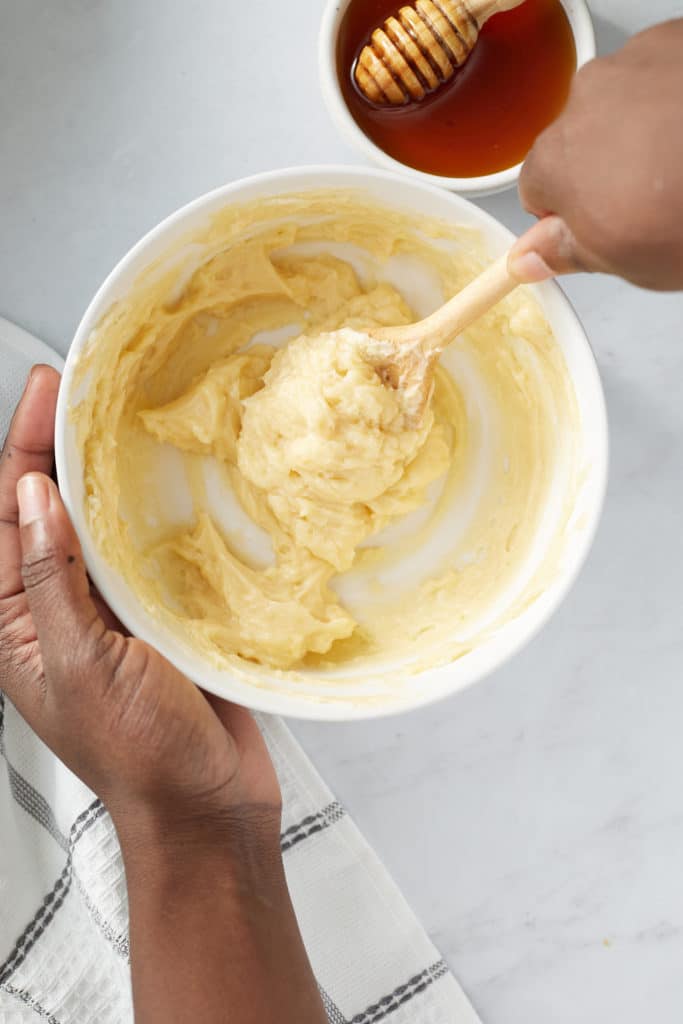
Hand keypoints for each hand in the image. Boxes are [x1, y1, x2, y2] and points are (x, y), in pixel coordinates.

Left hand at [1, 366, 327, 1022]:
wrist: (206, 804)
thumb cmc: (139, 754)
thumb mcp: (81, 663)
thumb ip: (52, 579)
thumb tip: (35, 499)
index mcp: (20, 623)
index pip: (8, 517)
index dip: (25, 449)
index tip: (48, 393)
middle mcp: (59, 610)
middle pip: (50, 511)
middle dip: (59, 449)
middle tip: (81, 390)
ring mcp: (111, 612)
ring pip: (99, 527)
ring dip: (104, 476)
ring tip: (118, 422)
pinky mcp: (159, 618)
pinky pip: (148, 554)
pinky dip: (152, 516)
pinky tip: (168, 487)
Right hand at [509, 19, 682, 290]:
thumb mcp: (627, 260)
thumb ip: (568, 253)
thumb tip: (528, 256)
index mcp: (555, 161)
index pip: (535, 191)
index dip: (569, 214)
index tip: (602, 226)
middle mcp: (584, 101)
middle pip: (577, 142)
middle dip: (604, 168)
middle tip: (652, 199)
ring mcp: (631, 64)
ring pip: (619, 104)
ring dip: (640, 132)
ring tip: (680, 162)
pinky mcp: (675, 40)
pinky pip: (659, 74)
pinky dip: (673, 98)